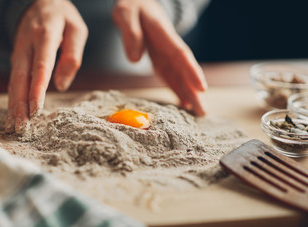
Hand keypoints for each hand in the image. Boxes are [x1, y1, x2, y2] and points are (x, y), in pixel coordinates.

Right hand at [5, 0, 87, 132]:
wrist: (38, 2)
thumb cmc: (62, 17)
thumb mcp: (77, 29)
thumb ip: (72, 55)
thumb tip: (62, 84)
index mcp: (45, 35)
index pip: (41, 66)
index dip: (37, 88)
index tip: (36, 109)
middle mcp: (27, 44)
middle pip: (21, 77)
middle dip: (20, 104)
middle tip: (21, 126)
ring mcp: (19, 51)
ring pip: (14, 81)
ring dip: (13, 104)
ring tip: (14, 126)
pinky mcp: (17, 58)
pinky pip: (14, 79)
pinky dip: (13, 97)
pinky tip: (14, 113)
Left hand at [112, 0, 206, 115]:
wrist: (138, 2)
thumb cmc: (132, 6)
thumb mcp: (126, 14)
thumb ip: (130, 33)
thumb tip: (134, 59)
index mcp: (163, 34)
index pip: (181, 55)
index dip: (192, 72)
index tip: (202, 89)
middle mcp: (168, 46)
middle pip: (185, 69)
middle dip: (195, 90)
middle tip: (203, 112)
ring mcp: (166, 53)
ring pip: (180, 75)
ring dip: (189, 93)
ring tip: (198, 113)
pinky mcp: (160, 59)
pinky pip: (170, 76)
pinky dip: (177, 89)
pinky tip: (183, 103)